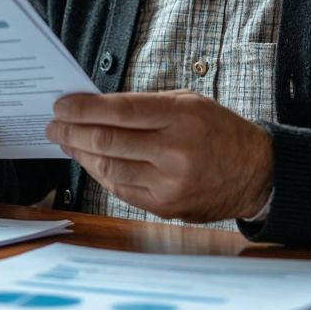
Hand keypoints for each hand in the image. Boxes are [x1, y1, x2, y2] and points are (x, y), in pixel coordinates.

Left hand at [45, 91, 271, 222]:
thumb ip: (145, 105)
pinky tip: (91, 162)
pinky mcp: (164, 206)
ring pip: (108, 168)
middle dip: (72, 132)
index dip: (83, 109)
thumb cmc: (220, 132)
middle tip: (54, 125)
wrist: (256, 174)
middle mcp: (174, 152)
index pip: (119, 111)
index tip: (62, 106)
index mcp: (181, 117)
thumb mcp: (189, 103)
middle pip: (106, 141)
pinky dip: (101, 173)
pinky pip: (120, 189)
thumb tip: (96, 108)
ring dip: (81, 154)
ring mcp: (168, 183)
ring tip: (68, 142)